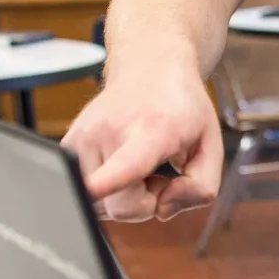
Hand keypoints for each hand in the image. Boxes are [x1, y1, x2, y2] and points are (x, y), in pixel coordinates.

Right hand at [62, 64, 222, 221]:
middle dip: (146, 204)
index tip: (93, 187)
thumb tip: (163, 210)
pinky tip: (121, 164)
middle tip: (160, 175)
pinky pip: (87, 195)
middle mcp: (108, 132)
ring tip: (140, 165)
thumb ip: (202, 188)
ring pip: (100, 206)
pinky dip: (109, 190)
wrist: (150, 68)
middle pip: (120, 207)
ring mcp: (82, 139)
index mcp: (152, 131)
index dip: (109, 181)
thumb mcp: (212, 145)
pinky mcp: (66, 147)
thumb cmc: (183, 109)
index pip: (127, 164)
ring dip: (125, 197)